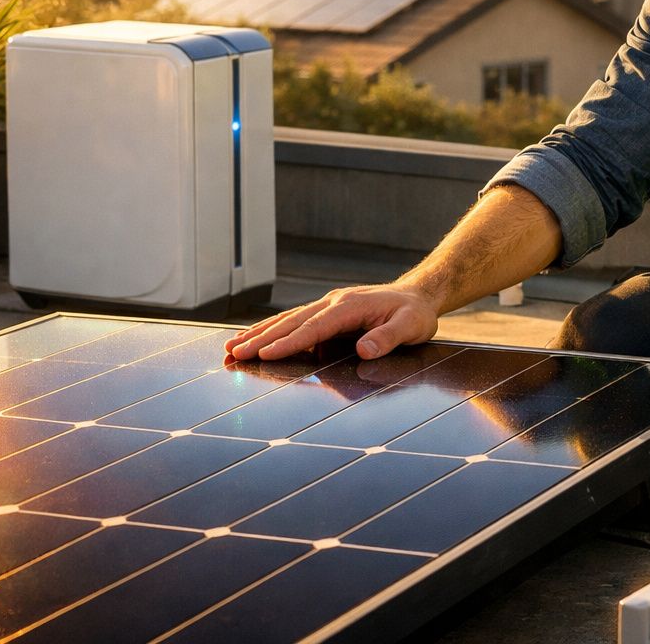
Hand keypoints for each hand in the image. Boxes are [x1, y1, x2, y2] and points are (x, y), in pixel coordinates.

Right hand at [223, 283, 440, 361]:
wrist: (418, 295)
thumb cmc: (415, 314)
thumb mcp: (411, 327)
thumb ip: (389, 337)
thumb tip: (364, 350)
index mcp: (350, 306)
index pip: (314, 327)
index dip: (289, 341)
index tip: (264, 354)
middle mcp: (333, 302)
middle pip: (291, 322)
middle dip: (261, 338)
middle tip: (234, 353)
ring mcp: (328, 305)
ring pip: (287, 319)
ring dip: (259, 333)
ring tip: (231, 347)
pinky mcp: (327, 312)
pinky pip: (294, 321)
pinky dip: (272, 329)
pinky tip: (254, 339)